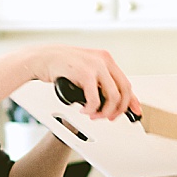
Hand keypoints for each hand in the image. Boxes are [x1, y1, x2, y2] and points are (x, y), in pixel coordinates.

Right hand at [22, 46, 138, 120]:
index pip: (126, 83)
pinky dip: (91, 109)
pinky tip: (85, 109)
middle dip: (118, 109)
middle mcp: (104, 61)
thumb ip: (99, 82)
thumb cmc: (61, 66)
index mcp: (106, 59)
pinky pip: (95, 99)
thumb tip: (110, 101)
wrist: (42, 59)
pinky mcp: (85, 73)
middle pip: (124, 91)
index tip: (135, 112)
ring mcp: (95, 66)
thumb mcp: (86, 71)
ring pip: (113, 97)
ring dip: (104, 111)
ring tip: (93, 114)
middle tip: (108, 117)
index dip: (132, 101)